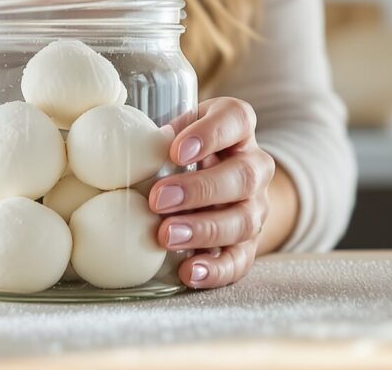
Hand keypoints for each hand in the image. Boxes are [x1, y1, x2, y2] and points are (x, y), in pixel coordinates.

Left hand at [148, 97, 273, 289]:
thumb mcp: (174, 133)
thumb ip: (159, 137)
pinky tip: (188, 272)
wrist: (213, 185)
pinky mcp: (249, 245)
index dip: (210, 134)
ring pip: (245, 220)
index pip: (237, 119)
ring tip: (166, 236)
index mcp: (237, 130)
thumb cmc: (182, 152)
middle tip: (159, 199)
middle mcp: (255, 167)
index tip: (175, 150)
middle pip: (243, 176)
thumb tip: (135, 147)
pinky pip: (241, 261)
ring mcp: (256, 208)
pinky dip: (216, 270)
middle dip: (200, 189)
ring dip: (204, 230)